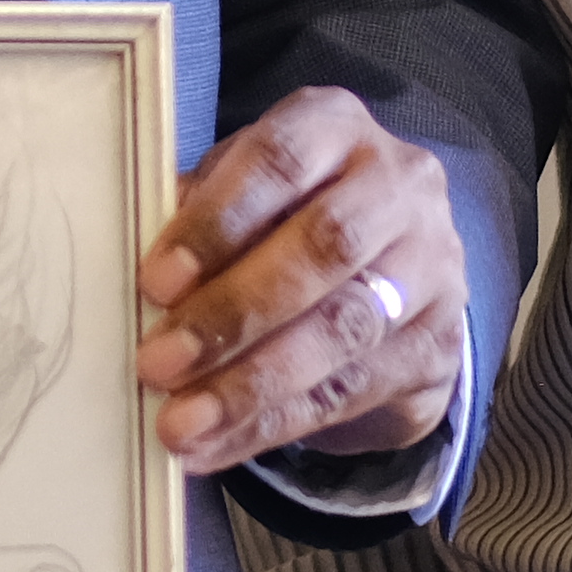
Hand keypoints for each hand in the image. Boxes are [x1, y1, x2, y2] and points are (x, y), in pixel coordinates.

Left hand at [131, 83, 466, 473]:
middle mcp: (399, 186)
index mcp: (336, 127)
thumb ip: (198, 214)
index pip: (280, 162)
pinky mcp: (436, 346)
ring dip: (251, 385)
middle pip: (324, 247)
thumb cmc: (287, 213)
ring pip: (342, 330)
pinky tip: (216, 444)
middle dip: (234, 312)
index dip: (216, 223)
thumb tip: (135, 270)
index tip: (155, 282)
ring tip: (180, 422)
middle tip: (158, 363)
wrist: (393, 266)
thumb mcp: (242, 190)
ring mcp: (432, 267)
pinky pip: (350, 392)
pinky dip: (273, 423)